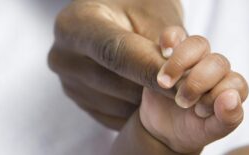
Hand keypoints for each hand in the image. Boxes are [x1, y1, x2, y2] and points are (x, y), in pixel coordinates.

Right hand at [48, 0, 183, 129]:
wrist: (110, 19)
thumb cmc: (133, 9)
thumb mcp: (152, 11)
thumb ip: (167, 40)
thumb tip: (179, 73)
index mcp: (76, 24)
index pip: (115, 53)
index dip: (150, 70)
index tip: (183, 84)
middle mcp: (64, 56)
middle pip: (115, 82)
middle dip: (153, 89)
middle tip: (184, 89)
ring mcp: (69, 81)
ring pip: (117, 104)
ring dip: (146, 101)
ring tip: (164, 85)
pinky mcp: (79, 99)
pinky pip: (113, 115)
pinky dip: (135, 109)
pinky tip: (146, 93)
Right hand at [140, 28, 248, 152]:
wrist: (163, 128)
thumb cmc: (191, 128)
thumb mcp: (209, 131)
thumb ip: (227, 119)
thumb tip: (231, 98)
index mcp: (228, 88)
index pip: (236, 82)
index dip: (218, 96)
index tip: (200, 112)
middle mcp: (213, 70)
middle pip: (218, 62)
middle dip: (198, 83)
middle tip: (182, 102)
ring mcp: (193, 60)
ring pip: (198, 44)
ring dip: (181, 63)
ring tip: (165, 84)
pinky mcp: (171, 53)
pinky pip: (174, 34)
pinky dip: (170, 38)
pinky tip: (164, 52)